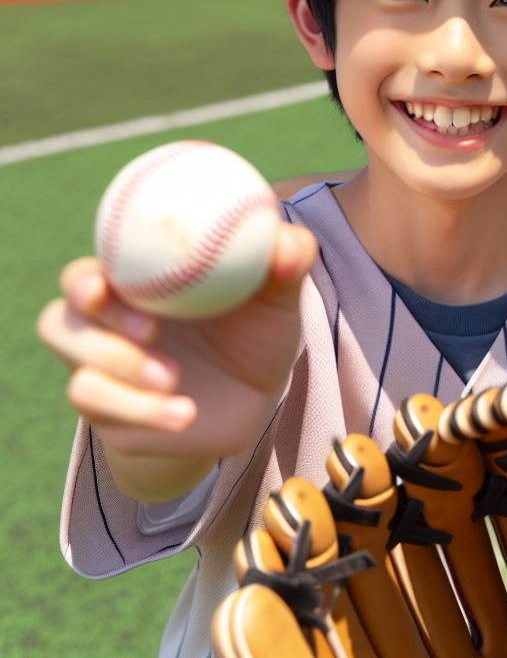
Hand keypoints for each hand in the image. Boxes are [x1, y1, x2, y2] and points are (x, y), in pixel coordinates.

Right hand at [37, 223, 317, 496]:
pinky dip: (147, 415)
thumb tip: (288, 242)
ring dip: (124, 380)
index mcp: (130, 290)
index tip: (102, 284)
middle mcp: (105, 333)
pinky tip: (184, 413)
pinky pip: (114, 420)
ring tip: (173, 379)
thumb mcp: (277, 297)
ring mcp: (104, 381)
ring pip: (81, 382)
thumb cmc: (257, 331)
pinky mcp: (117, 423)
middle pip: (60, 326)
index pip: (84, 277)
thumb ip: (285, 261)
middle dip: (100, 330)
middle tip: (151, 331)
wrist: (253, 400)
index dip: (82, 280)